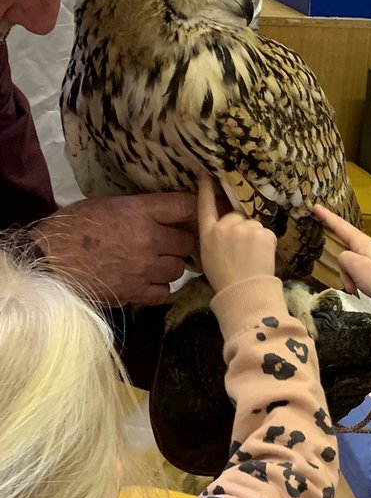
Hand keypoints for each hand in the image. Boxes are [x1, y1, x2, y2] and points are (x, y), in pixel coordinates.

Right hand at [32, 192, 196, 306]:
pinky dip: (160, 288)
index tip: (197, 210)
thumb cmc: (69, 228)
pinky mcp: (135, 292)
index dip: (195, 207)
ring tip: (155, 263)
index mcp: (138, 212)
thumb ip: (136, 210)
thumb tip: (160, 214)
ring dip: (170, 266)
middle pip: (186, 242)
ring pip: (178, 268)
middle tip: (170, 242)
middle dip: (180, 242)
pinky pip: (164, 292)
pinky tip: (148, 282)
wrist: (47, 261)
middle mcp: (147, 239)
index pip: (183, 206)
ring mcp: (144, 268)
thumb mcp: (104, 206)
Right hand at [197, 173, 276, 293]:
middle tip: (243, 251)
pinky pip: (266, 233)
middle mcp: (224, 226)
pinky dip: (267, 243)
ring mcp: (243, 227)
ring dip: (255, 236)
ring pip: (253, 224)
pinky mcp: (261, 232)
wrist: (244, 293)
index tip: (205, 173)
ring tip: (253, 257)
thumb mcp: (209, 256)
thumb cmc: (225, 280)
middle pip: (236, 216)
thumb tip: (223, 227)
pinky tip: (262, 257)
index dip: (206, 188)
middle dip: (241, 228)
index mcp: (208, 233)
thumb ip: (214, 237)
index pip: (205, 205)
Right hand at [312, 204, 370, 311]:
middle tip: (348, 285)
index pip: (341, 225)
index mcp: (364, 242)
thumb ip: (343, 258)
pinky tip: (366, 289)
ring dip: (352, 277)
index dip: (326, 216)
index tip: (315, 206)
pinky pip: (365, 269)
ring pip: (356, 263)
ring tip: (357, 290)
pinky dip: (361, 280)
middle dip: (343, 269)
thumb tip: (345, 259)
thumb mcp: (355, 267)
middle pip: (347, 251)